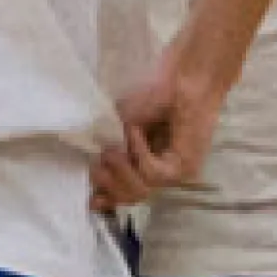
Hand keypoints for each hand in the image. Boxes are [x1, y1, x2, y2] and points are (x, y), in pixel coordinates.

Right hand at [93, 49, 228, 209]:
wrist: (183, 78)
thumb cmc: (154, 94)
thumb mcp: (121, 124)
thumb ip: (110, 147)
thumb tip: (95, 168)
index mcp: (141, 164)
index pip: (123, 193)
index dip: (106, 198)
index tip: (91, 198)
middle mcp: (159, 173)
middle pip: (130, 198)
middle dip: (110, 185)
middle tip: (100, 164)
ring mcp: (173, 173)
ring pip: (141, 191)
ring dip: (122, 169)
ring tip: (114, 150)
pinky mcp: (185, 168)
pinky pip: (153, 174)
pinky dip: (139, 154)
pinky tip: (136, 134)